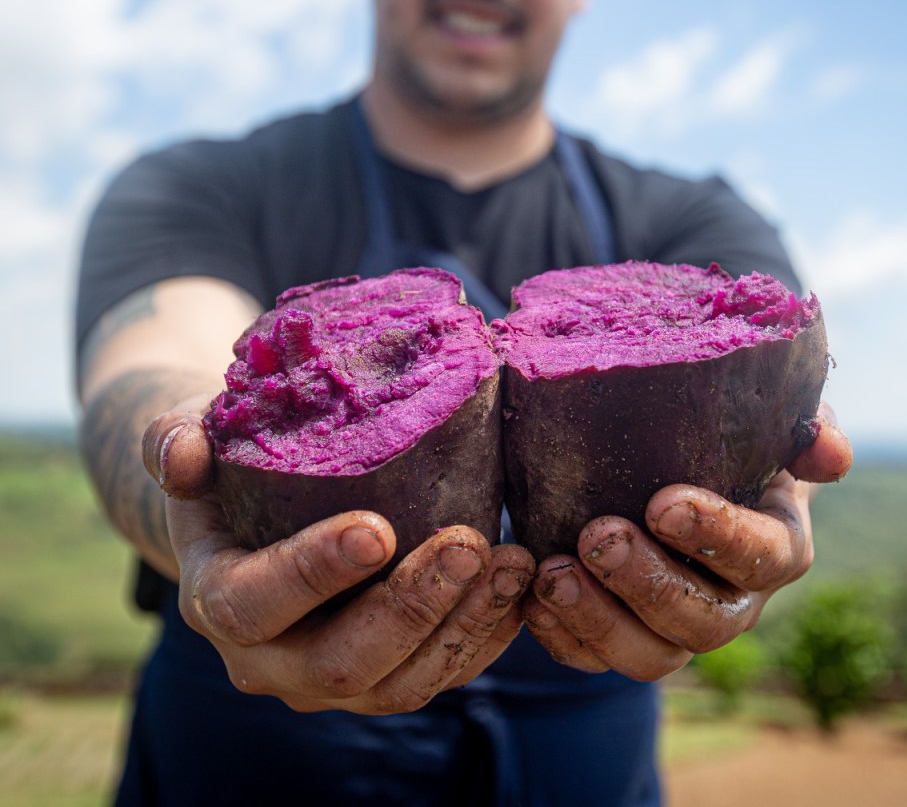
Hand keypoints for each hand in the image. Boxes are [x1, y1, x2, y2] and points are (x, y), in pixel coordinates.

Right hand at [142, 403, 534, 714]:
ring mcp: (329, 679)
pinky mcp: (382, 676)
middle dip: (411, 605)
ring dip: (463, 623)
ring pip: (402, 681)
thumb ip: (174, 440)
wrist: (251, 514)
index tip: (377, 528)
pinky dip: (483, 636)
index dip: (313, 572)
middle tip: (468, 543)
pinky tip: (518, 587)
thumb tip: (183, 452)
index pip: (256, 602)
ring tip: (512, 560)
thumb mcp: (190, 440)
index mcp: (216, 597)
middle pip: (343, 660)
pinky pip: (438, 675)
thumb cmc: (228, 465)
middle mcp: (270, 659)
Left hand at [521, 404, 852, 680]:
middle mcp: (734, 600)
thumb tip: (827, 450)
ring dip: (598, 621)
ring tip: (552, 574)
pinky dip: (563, 639)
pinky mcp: (628, 636)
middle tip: (596, 535)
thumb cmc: (733, 437)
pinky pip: (597, 660)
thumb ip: (809, 431)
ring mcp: (679, 627)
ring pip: (651, 656)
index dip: (717, 536)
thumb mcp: (775, 421)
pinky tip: (532, 600)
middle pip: (702, 622)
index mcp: (777, 547)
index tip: (662, 503)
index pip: (762, 556)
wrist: (686, 462)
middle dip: (647, 584)